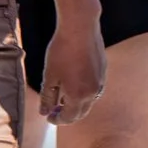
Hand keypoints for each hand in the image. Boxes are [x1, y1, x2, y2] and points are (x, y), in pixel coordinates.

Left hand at [41, 5, 107, 124]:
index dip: (57, 120)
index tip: (49, 117)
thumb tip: (44, 112)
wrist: (80, 28)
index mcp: (78, 96)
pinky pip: (94, 89)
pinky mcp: (103, 72)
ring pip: (89, 101)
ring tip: (64, 96)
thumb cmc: (62, 51)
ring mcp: (100, 82)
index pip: (68, 118)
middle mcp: (92, 93)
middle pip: (81, 112)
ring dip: (77, 103)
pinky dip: (84, 92)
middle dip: (68, 114)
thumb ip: (47, 97)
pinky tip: (75, 82)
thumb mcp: (50, 76)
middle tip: (55, 110)